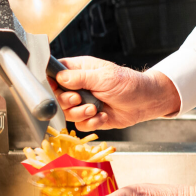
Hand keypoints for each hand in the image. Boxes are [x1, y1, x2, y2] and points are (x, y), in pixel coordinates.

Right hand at [49, 56, 180, 129]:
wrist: (145, 102)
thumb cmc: (128, 83)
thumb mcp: (104, 77)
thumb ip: (80, 78)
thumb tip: (60, 77)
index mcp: (79, 70)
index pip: (54, 73)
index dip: (51, 82)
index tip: (55, 89)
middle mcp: (78, 86)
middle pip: (56, 97)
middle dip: (66, 102)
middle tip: (79, 100)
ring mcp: (83, 102)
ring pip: (67, 113)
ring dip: (80, 113)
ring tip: (95, 109)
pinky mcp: (90, 117)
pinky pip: (80, 125)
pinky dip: (91, 123)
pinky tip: (103, 116)